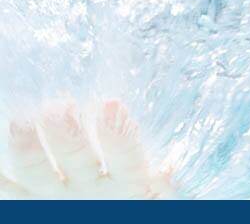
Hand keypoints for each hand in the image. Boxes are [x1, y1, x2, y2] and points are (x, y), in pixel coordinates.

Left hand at [1, 99, 175, 198]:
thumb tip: (167, 171)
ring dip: (26, 148)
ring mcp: (55, 198)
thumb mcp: (158, 200)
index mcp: (129, 186)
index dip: (118, 136)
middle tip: (58, 106)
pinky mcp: (28, 203)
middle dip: (67, 135)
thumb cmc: (135, 200)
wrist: (99, 219)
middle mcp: (90, 193)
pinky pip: (7, 192)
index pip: (126, 160)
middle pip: (76, 163)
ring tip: (21, 119)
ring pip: (36, 175)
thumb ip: (163, 185)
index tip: (111, 103)